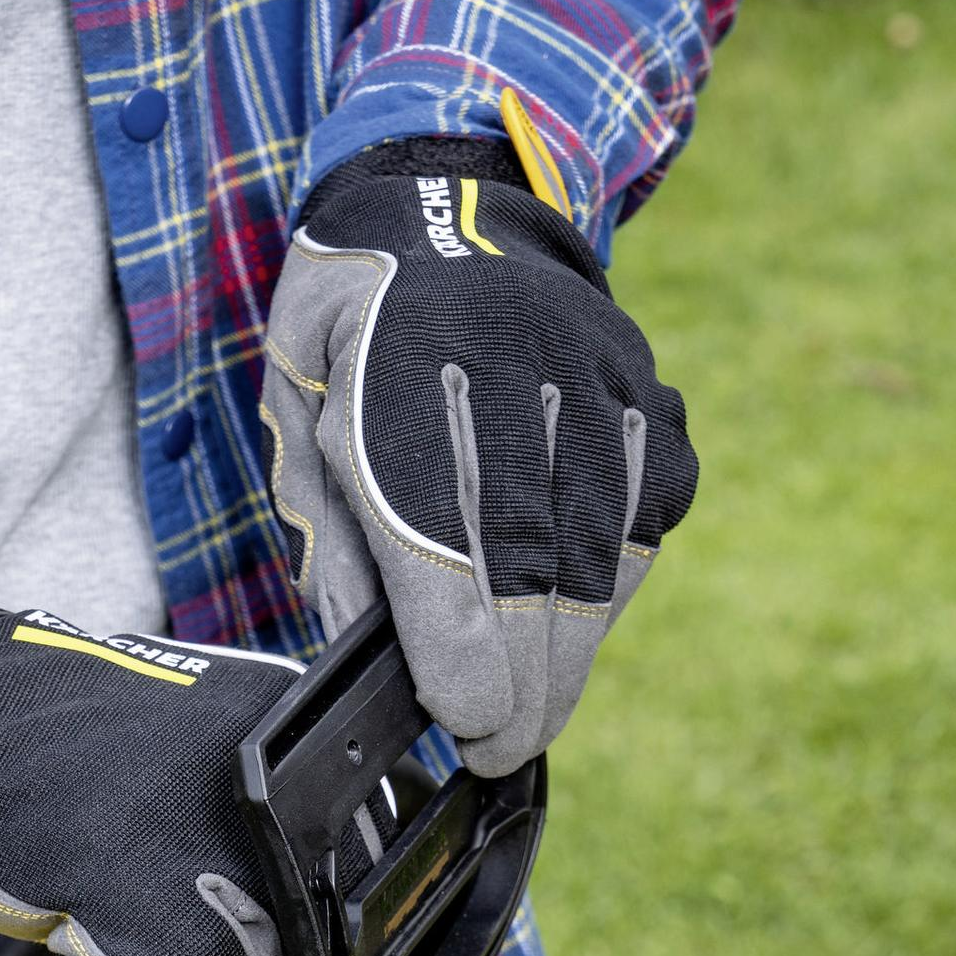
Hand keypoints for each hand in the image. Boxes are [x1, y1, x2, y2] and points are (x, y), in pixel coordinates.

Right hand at [0, 556, 298, 955]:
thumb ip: (235, 781)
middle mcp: (262, 780)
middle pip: (312, 907)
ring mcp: (218, 847)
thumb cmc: (30, 730)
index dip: (298, 886)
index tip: (267, 901)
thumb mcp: (166, 724)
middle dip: (266, 931)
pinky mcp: (163, 915)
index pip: (346, 839)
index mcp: (270, 716)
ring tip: (149, 932)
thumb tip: (283, 856)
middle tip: (195, 918)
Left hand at [263, 137, 697, 775]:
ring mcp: (602, 395)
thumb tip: (371, 661)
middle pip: (538, 584)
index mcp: (404, 387)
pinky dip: (607, 587)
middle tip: (497, 750)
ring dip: (567, 656)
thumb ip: (336, 544)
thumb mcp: (300, 426)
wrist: (448, 206)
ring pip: (601, 572)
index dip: (463, 666)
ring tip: (530, 704)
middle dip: (522, 692)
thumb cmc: (354, 337)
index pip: (447, 560)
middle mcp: (517, 386)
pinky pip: (642, 532)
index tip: (464, 727)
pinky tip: (565, 605)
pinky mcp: (655, 410)